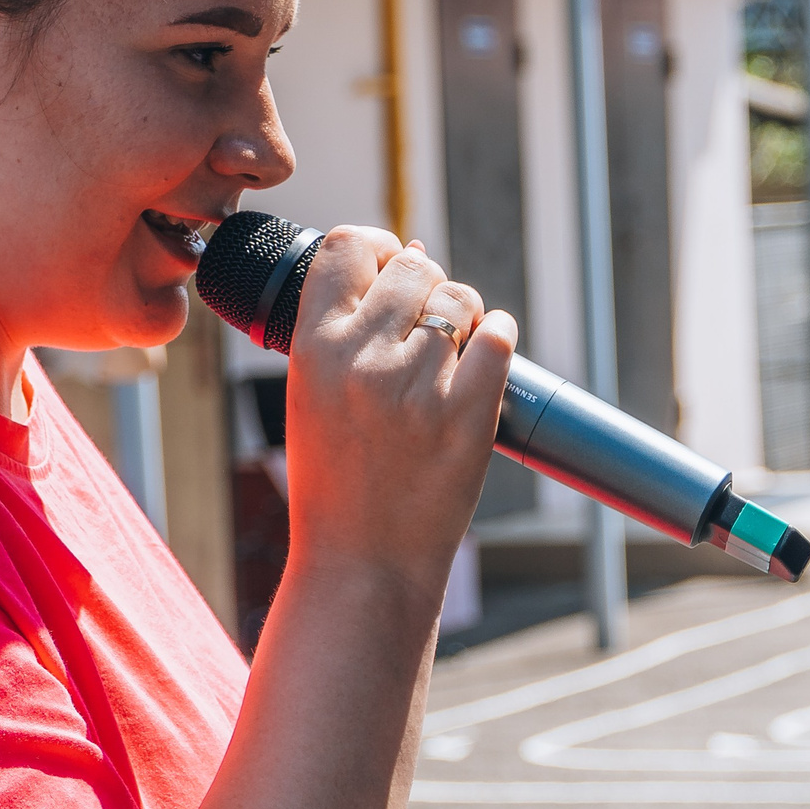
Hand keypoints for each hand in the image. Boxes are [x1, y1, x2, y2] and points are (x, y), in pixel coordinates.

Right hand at [283, 229, 517, 597]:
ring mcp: (417, 387)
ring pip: (460, 299)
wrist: (363, 562)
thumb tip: (407, 254)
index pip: (346, 246)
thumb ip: (345, 328)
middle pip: (413, 265)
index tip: (389, 263)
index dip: (376, 246)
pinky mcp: (467, 414)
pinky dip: (497, 338)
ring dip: (464, 316)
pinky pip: (499, 336)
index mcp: (313, 349)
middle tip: (424, 324)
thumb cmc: (335, 481)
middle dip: (426, 284)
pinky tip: (484, 358)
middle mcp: (362, 359)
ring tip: (451, 353)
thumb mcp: (310, 395)